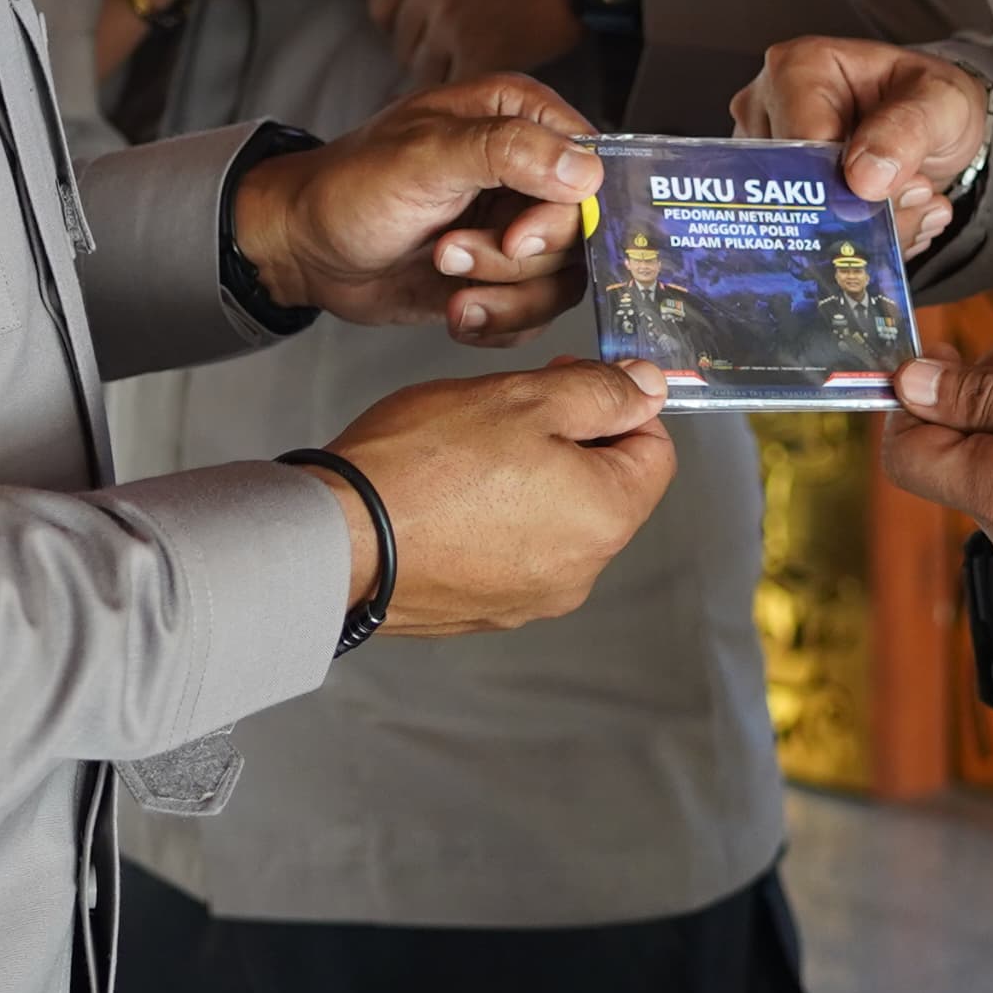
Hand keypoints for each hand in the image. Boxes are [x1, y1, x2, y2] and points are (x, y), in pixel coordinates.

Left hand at [230, 77, 600, 342]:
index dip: (568, 214)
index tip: (518, 238)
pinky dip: (497, 322)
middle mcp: (530, 170)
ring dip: (503, 294)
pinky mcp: (504, 277)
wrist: (305, 250)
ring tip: (443, 275)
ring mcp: (519, 225)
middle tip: (450, 252)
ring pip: (562, 282)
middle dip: (515, 259)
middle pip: (580, 233)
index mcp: (521, 118)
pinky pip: (536, 315)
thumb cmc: (350, 188)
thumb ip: (507, 152)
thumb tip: (584, 171)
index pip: (593, 168)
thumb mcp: (424, 158)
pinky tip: (454, 310)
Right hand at [321, 358, 679, 633]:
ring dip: (530, 480)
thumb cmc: (427, 462)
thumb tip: (650, 390)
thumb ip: (600, 392)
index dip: (618, 405)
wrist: (337, 539)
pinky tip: (447, 494)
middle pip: (605, 489)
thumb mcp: (525, 398)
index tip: (567, 380)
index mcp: (605, 518)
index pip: (655, 452)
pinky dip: (493, 520)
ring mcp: (530, 599)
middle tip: (509, 409)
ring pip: (556, 520)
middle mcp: (580, 572)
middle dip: (570, 440)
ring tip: (467, 452)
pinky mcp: (483, 611)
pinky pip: (511, 553)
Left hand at [367, 0, 588, 90]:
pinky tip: (491, 94)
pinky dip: (474, 95)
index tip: (421, 36)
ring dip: (450, 80)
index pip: (382, 6)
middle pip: (402, 44)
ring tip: (477, 82)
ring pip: (425, 72)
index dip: (402, 27)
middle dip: (427, 57)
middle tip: (456, 65)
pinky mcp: (482, 51)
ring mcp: (452, 22)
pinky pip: (459, 87)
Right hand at [736, 38, 992, 253]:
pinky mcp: (775, 193)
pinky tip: (892, 220)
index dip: (846, 181)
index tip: (891, 191)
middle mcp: (766, 107)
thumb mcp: (941, 101)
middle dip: (863, 210)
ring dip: (867, 232)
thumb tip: (865, 178)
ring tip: (912, 206)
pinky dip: (859, 242)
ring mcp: (765, 154)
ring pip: (800, 222)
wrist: (935, 126)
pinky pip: (806, 238)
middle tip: (915, 197)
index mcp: (798, 68)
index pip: (801, 143)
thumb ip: (908, 130)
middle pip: (795, 186)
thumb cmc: (928, 98)